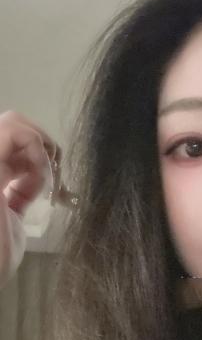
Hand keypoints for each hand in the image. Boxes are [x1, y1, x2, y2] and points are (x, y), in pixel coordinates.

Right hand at [0, 110, 60, 288]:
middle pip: (11, 124)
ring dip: (43, 147)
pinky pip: (16, 133)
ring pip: (13, 121)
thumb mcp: (11, 217)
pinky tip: (43, 178)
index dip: (36, 154)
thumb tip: (34, 179)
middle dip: (42, 144)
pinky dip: (39, 151)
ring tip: (51, 178)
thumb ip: (18, 193)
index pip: (8, 142)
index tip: (53, 183)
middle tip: (56, 174)